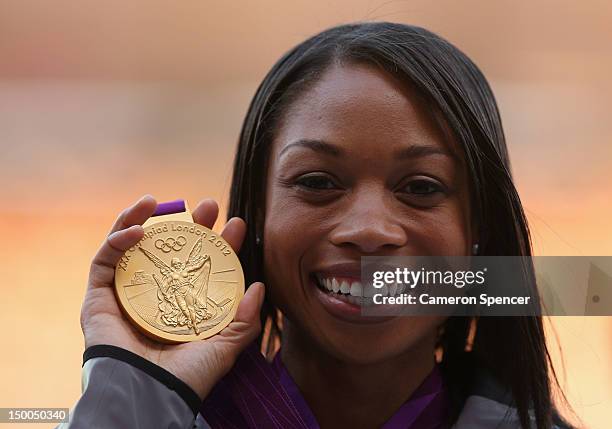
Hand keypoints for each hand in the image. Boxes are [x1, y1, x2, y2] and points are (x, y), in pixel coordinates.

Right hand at [80, 195, 264, 399]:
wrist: (148, 394)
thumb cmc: (186, 376)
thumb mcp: (224, 347)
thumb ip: (243, 320)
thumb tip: (259, 287)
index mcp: (182, 304)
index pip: (201, 266)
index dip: (219, 244)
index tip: (236, 225)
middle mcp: (154, 295)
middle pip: (169, 250)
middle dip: (188, 224)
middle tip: (208, 206)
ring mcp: (126, 293)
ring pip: (132, 247)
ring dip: (143, 219)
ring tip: (157, 201)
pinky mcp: (98, 296)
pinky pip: (105, 259)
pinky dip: (117, 238)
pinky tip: (138, 230)